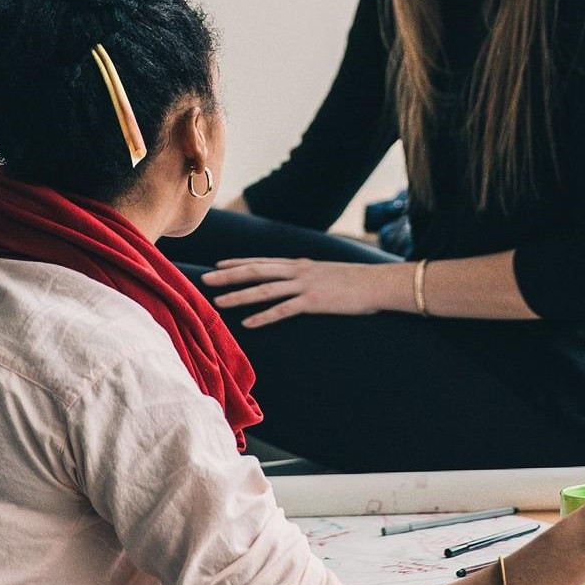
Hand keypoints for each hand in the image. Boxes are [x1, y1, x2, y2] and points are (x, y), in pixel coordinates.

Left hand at [203, 258, 398, 326]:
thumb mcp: (329, 272)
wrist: (378, 283)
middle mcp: (298, 271)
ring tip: (218, 301)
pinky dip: (263, 316)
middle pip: (256, 271)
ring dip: (239, 296)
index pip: (263, 261)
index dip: (238, 263)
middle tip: (205, 279)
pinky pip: (283, 310)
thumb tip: (301, 278)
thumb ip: (311, 275)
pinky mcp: (314, 302)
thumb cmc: (357, 281)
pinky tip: (248, 324)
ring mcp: (305, 286)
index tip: (218, 265)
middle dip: (229, 276)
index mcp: (301, 264)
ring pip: (264, 289)